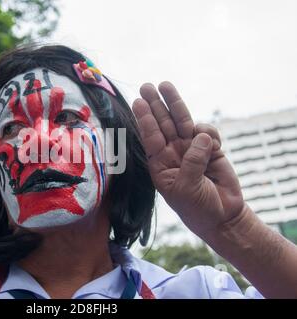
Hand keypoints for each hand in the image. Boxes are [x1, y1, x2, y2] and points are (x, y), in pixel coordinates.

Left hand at [133, 82, 244, 237]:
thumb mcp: (187, 188)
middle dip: (155, 105)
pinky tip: (213, 145)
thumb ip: (192, 162)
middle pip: (162, 124)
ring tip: (165, 85)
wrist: (224, 216)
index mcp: (160, 165)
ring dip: (174, 104)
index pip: (150, 138)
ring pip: (182, 122)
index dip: (145, 120)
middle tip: (146, 86)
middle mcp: (172, 153)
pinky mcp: (210, 149)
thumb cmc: (198, 208)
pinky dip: (208, 132)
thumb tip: (200, 136)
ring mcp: (191, 149)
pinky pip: (206, 132)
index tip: (138, 103)